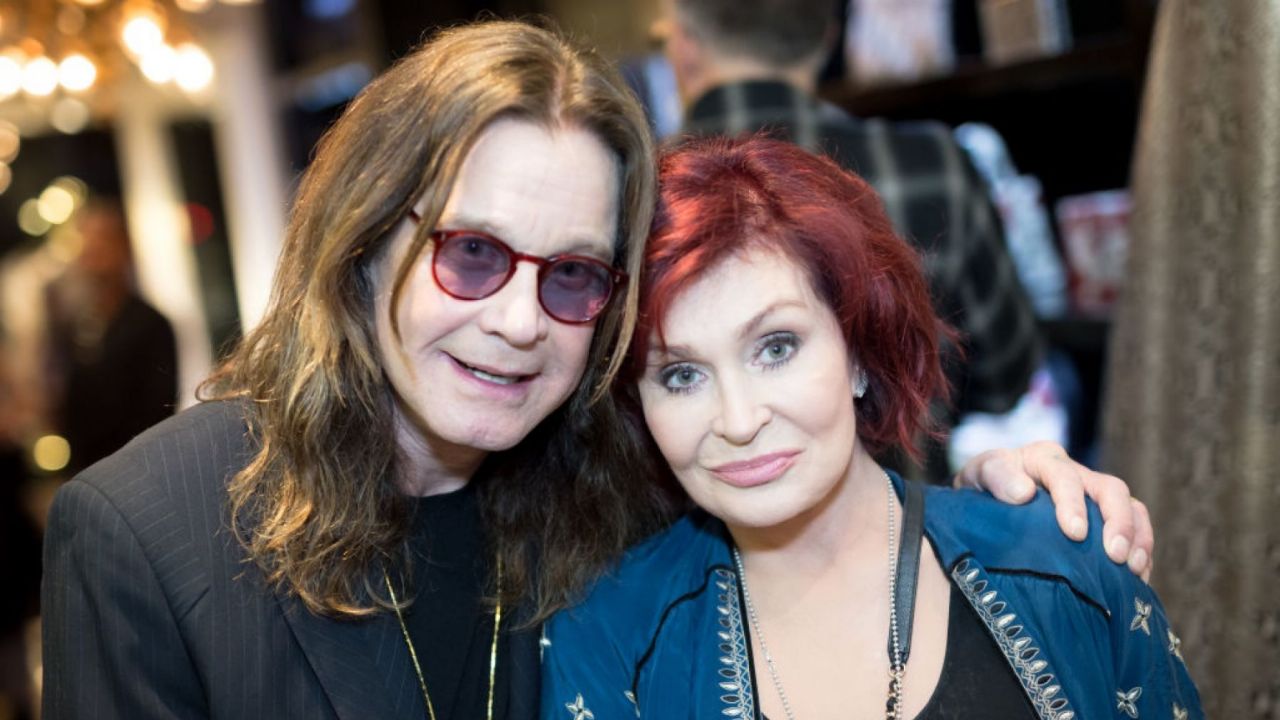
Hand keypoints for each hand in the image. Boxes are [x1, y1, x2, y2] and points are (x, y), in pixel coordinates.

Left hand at [954, 441, 1153, 581]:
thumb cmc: (984, 487)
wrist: (988, 500)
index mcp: (1044, 459)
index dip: (1073, 503)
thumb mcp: (980, 474)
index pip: (1065, 476)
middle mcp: (1076, 473)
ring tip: (1133, 568)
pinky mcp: (1107, 519)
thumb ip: (996, 477)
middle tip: (1115, 555)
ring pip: (1131, 508)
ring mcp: (1095, 497)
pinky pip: (1137, 530)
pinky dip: (1142, 552)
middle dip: (1118, 522)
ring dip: (1138, 537)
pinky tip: (1137, 578)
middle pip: (1110, 489)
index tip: (1075, 533)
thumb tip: (1023, 493)